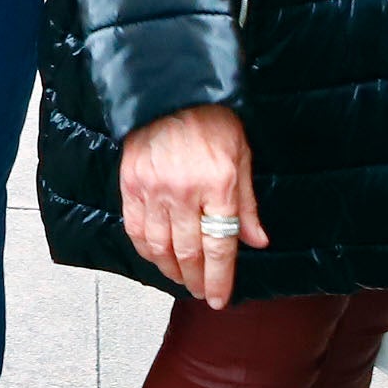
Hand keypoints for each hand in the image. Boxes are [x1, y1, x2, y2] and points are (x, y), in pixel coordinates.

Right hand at [118, 107, 263, 308]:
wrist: (172, 89)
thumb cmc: (212, 118)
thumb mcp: (242, 155)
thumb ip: (247, 203)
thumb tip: (257, 241)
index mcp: (218, 185)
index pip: (220, 245)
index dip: (220, 278)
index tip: (220, 298)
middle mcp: (184, 192)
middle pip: (190, 252)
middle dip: (198, 280)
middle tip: (203, 293)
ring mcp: (154, 189)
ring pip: (161, 246)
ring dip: (172, 270)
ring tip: (183, 280)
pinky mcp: (131, 184)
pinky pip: (136, 229)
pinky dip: (146, 250)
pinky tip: (157, 258)